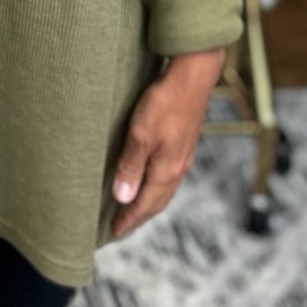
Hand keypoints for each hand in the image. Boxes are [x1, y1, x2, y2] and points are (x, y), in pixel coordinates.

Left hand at [108, 49, 224, 237]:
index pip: (145, 204)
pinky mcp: (183, 141)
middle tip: (122, 226)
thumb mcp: (140, 136)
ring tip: (133, 206)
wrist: (193, 75)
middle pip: (157, 201)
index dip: (129, 219)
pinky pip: (168, 173)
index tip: (114, 232)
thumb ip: (131, 167)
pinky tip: (149, 178)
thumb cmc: (165, 103)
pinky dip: (155, 184)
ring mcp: (183, 154)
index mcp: (167, 170)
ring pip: (164, 188)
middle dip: (139, 215)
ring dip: (148, 200)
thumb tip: (123, 197)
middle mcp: (178, 167)